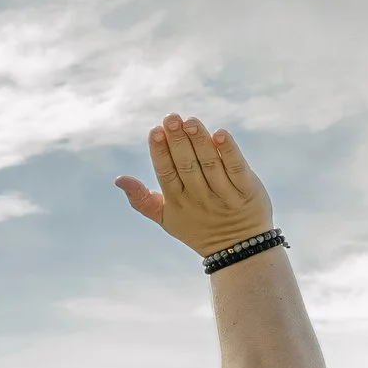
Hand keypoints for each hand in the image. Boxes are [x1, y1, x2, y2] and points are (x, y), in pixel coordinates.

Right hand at [117, 114, 273, 258]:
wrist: (240, 250)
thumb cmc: (199, 228)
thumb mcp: (167, 219)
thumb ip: (142, 200)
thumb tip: (119, 179)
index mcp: (178, 202)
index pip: (166, 173)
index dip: (160, 152)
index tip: (155, 130)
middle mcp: (200, 198)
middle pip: (187, 166)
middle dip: (178, 141)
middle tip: (171, 118)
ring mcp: (225, 196)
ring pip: (210, 164)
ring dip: (200, 141)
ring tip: (191, 121)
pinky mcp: (248, 192)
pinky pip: (237, 169)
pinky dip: (229, 152)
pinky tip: (221, 134)